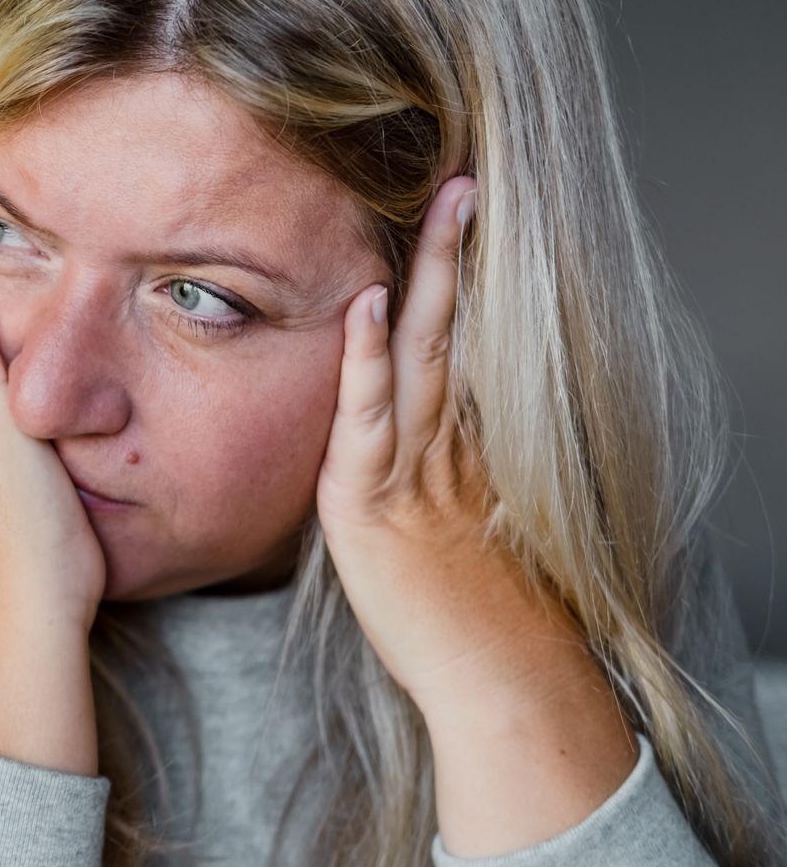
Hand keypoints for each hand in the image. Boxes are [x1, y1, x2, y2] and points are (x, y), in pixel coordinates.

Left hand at [316, 175, 586, 714]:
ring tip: (437, 207)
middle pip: (449, 329)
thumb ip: (438, 485)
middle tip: (461, 183)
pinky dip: (366, 360)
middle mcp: (445, 447)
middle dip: (453, 254)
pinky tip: (364, 305)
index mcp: (463, 450)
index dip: (453, 283)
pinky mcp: (373, 504)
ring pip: (418, 354)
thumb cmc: (480, 622)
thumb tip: (417, 457)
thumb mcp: (460, 535)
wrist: (501, 683)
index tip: (458, 222)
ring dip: (423, 279)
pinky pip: (369, 418)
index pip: (456, 346)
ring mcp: (414, 470)